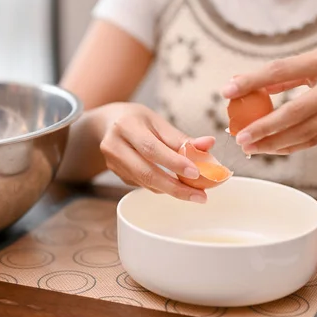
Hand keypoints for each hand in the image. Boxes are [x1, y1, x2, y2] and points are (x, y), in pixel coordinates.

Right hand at [99, 102, 214, 202]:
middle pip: (146, 172)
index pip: (151, 148)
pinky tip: (175, 185)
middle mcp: (114, 146)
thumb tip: (209, 144)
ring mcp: (113, 163)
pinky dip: (161, 187)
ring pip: (146, 183)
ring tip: (194, 193)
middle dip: (175, 188)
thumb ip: (181, 137)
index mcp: (126, 126)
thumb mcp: (157, 121)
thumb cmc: (136, 120)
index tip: (196, 173)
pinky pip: (143, 184)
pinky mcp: (116, 174)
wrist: (108, 123)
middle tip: (200, 196)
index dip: (174, 162)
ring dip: (171, 190)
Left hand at [221, 46, 316, 154]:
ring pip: (304, 132)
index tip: (227, 91)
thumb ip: (286, 74)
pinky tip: (271, 149)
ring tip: (249, 147)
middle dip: (263, 127)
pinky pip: (313, 141)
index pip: (282, 71)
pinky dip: (290, 146)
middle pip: (294, 112)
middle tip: (239, 136)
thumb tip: (245, 84)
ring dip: (273, 143)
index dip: (253, 81)